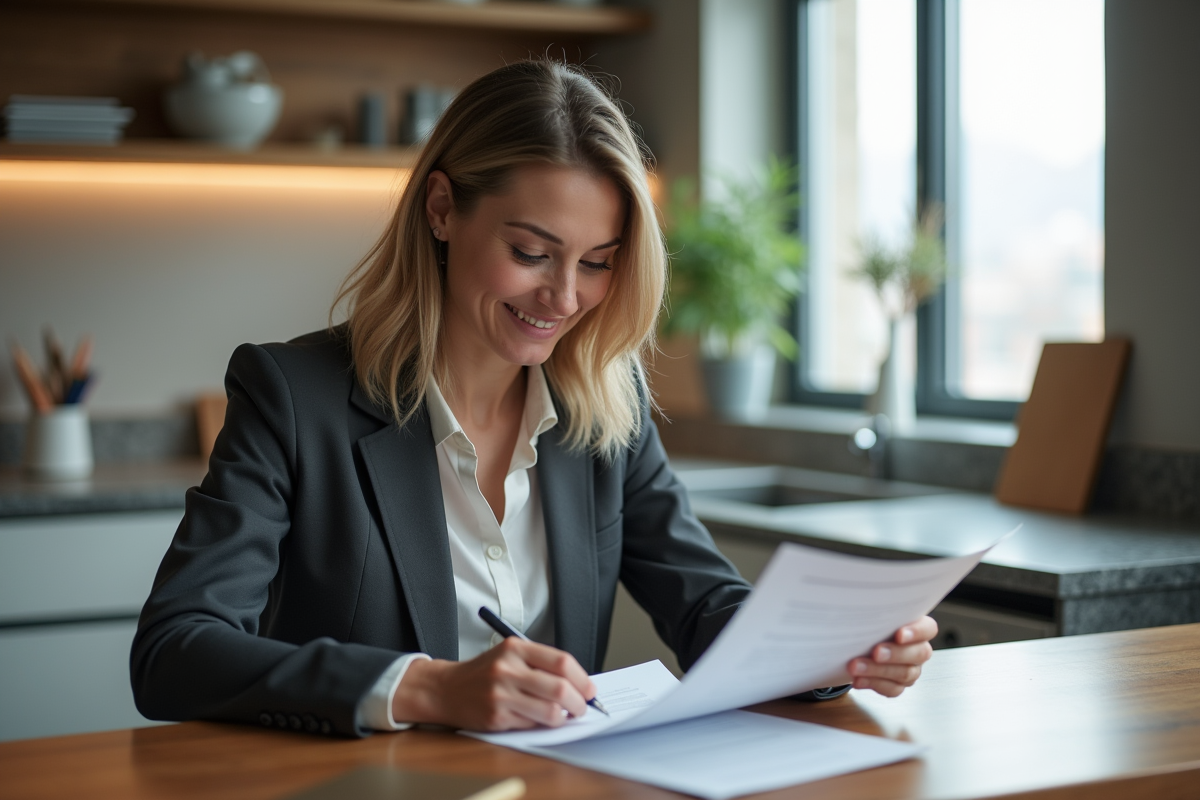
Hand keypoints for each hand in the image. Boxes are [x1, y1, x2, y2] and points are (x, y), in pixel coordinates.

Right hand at [391, 638, 596, 730]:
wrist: (446, 688)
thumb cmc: (485, 672)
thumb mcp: (510, 655)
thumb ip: (541, 664)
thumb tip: (579, 684)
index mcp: (515, 648)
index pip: (561, 662)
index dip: (582, 678)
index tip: (590, 689)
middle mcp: (507, 669)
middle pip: (560, 688)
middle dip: (579, 702)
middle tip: (582, 707)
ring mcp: (500, 694)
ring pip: (550, 712)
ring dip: (563, 717)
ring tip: (563, 715)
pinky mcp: (496, 717)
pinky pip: (532, 724)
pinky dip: (541, 724)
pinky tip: (537, 718)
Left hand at [847, 616, 936, 697]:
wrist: (856, 645)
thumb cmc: (868, 625)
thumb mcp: (873, 614)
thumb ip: (876, 609)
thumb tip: (862, 598)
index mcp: (917, 628)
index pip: (928, 629)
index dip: (917, 632)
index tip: (899, 634)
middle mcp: (918, 650)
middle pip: (918, 654)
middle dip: (895, 654)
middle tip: (876, 652)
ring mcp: (911, 669)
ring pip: (904, 674)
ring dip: (878, 671)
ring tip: (856, 666)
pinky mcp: (898, 685)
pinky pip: (892, 689)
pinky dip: (873, 684)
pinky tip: (858, 680)